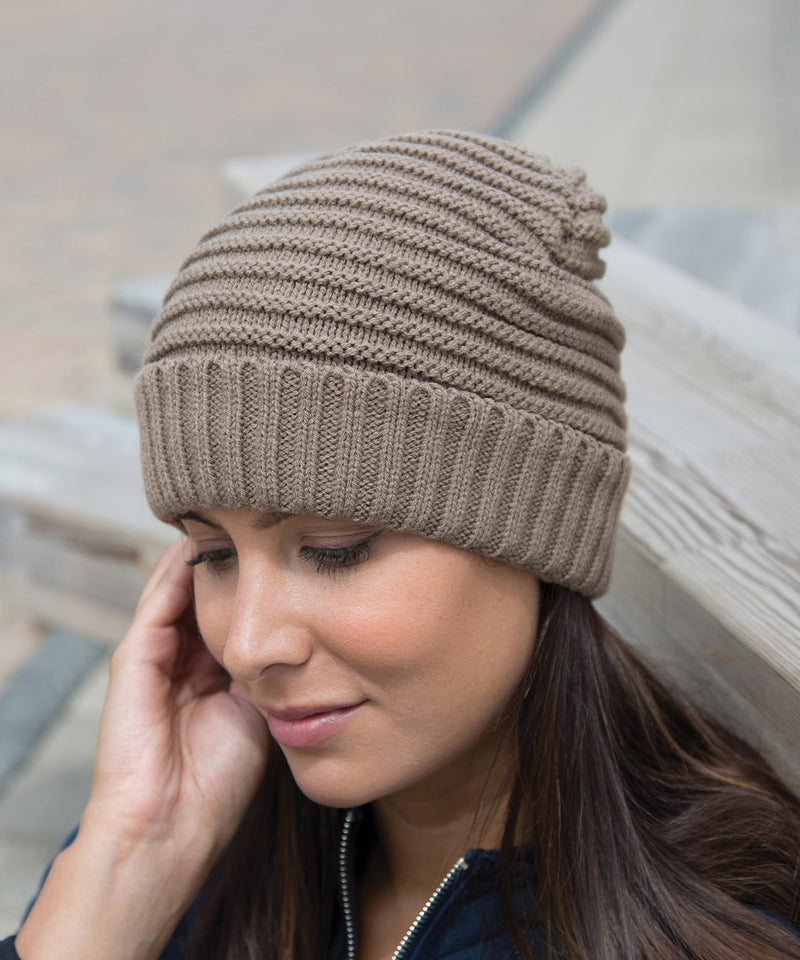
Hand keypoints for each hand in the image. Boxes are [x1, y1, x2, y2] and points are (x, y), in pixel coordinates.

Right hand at [86, 535, 270, 859]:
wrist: (172, 825)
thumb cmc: (220, 780)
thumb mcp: (259, 711)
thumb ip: (270, 669)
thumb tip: (297, 628)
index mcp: (213, 674)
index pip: (238, 614)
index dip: (261, 585)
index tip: (291, 551)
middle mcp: (184, 658)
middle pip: (211, 595)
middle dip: (236, 562)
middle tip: (264, 521)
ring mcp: (156, 654)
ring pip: (184, 590)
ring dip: (209, 556)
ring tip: (234, 517)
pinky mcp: (135, 656)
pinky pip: (160, 600)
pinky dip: (181, 569)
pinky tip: (205, 540)